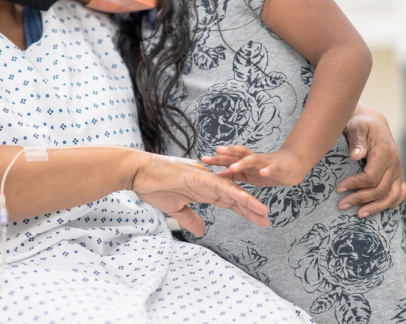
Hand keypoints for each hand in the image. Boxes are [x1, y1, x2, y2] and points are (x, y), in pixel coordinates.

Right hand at [130, 156, 269, 236]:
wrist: (138, 174)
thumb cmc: (153, 187)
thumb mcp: (175, 210)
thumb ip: (190, 219)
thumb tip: (202, 231)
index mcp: (202, 191)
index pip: (228, 202)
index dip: (244, 211)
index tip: (259, 220)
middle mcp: (207, 184)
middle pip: (234, 197)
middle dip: (251, 208)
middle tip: (267, 219)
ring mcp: (203, 179)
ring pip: (231, 191)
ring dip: (248, 201)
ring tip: (263, 212)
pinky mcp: (197, 176)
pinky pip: (218, 185)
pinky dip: (232, 192)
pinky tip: (245, 200)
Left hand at [201, 145, 310, 186]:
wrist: (292, 165)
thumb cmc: (267, 169)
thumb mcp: (249, 174)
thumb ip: (234, 174)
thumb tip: (218, 174)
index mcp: (245, 161)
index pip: (229, 158)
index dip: (216, 158)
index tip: (202, 159)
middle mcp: (253, 159)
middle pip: (238, 153)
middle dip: (226, 153)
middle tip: (215, 152)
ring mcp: (265, 162)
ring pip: (253, 159)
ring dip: (243, 162)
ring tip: (233, 167)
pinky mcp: (278, 168)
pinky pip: (272, 168)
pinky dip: (268, 170)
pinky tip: (263, 172)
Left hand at [337, 104, 405, 217]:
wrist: (372, 122)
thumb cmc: (361, 124)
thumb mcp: (356, 126)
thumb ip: (356, 140)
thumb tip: (355, 156)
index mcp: (385, 153)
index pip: (371, 177)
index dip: (355, 185)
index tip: (339, 189)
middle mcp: (395, 164)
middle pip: (380, 189)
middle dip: (360, 199)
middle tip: (341, 205)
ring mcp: (398, 171)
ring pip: (393, 196)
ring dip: (376, 207)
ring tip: (358, 214)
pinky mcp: (398, 176)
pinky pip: (399, 195)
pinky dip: (389, 204)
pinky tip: (374, 209)